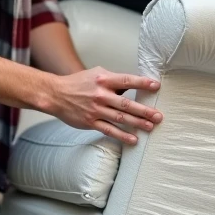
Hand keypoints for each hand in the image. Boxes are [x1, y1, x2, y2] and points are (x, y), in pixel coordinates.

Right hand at [45, 67, 161, 143]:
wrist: (55, 94)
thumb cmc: (78, 83)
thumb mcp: (96, 74)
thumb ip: (114, 80)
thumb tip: (132, 86)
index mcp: (104, 79)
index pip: (127, 81)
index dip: (142, 83)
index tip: (156, 86)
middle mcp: (101, 95)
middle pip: (126, 103)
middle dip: (144, 110)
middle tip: (159, 116)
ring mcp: (96, 110)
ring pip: (120, 118)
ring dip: (137, 123)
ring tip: (151, 127)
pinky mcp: (90, 122)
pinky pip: (109, 130)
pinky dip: (122, 136)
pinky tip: (133, 140)